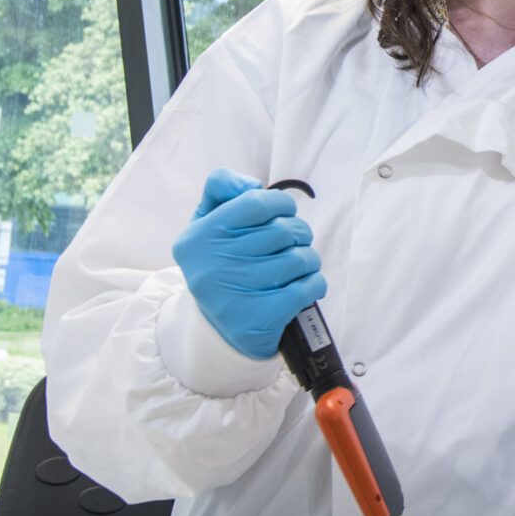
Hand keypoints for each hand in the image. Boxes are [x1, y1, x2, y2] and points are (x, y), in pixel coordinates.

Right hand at [169, 169, 326, 359]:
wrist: (217, 330)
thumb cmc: (220, 266)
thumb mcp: (206, 224)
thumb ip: (221, 189)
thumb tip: (251, 184)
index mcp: (200, 237)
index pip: (255, 202)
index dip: (280, 203)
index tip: (285, 212)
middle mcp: (213, 265)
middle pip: (282, 231)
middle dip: (298, 232)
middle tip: (295, 241)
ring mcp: (235, 294)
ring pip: (299, 259)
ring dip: (308, 259)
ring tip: (299, 264)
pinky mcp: (259, 318)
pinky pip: (306, 288)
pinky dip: (314, 283)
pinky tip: (304, 285)